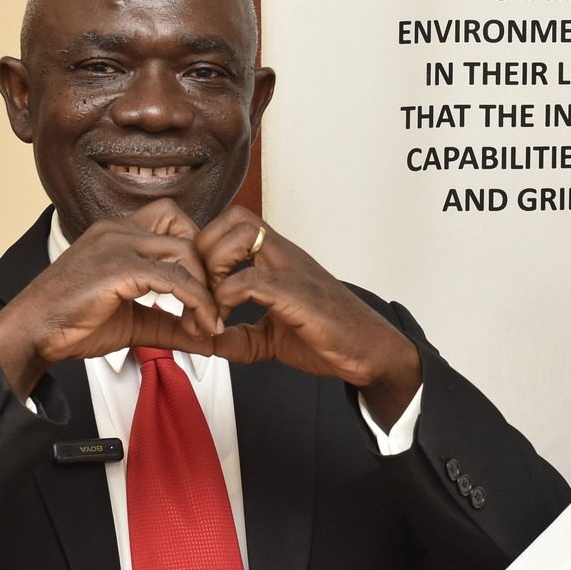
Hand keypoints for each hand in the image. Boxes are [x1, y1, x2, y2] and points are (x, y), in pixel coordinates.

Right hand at [0, 200, 223, 397]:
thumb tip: (208, 340)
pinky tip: (197, 327)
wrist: (31, 333)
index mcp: (117, 233)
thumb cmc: (71, 323)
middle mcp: (118, 231)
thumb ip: (171, 324)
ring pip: (185, 252)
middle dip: (206, 269)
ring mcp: (117, 245)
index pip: (173, 219)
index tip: (203, 290)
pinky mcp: (118, 269)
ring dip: (205, 290)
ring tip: (205, 324)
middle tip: (211, 307)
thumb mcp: (133, 321)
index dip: (195, 251)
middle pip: (185, 230)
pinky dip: (195, 303)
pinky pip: (174, 279)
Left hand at [195, 205, 422, 422]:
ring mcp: (291, 270)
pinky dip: (227, 300)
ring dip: (215, 269)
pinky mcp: (296, 294)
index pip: (233, 224)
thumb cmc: (328, 336)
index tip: (201, 291)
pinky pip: (250, 280)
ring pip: (241, 235)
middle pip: (233, 219)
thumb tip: (207, 343)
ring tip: (213, 306)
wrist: (369, 351)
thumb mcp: (271, 338)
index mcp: (277, 259)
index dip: (207, 250)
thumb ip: (240, 337)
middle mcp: (284, 255)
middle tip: (202, 294)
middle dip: (205, 253)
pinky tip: (223, 327)